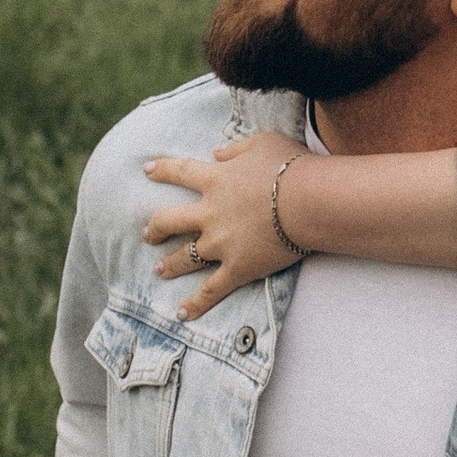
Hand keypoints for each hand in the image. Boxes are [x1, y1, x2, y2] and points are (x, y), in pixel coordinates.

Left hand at [143, 134, 303, 316]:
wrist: (309, 200)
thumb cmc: (291, 167)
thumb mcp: (263, 142)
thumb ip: (236, 148)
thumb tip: (216, 152)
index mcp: (215, 180)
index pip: (180, 172)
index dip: (162, 170)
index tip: (147, 170)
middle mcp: (210, 213)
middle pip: (170, 221)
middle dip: (156, 228)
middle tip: (148, 234)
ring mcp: (220, 243)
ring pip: (185, 257)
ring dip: (169, 264)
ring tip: (159, 269)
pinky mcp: (237, 268)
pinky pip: (211, 290)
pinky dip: (195, 303)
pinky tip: (181, 314)